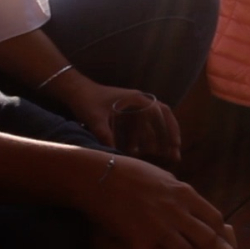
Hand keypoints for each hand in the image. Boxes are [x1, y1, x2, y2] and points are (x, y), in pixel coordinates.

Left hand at [55, 79, 181, 163]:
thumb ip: (105, 135)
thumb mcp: (95, 119)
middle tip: (175, 155)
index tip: (175, 145)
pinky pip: (138, 128)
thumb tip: (114, 154)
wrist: (75, 91)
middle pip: (161, 120)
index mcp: (137, 99)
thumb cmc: (87, 100)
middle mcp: (139, 102)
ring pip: (150, 125)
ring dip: (155, 140)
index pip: (162, 112)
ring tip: (160, 157)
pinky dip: (139, 139)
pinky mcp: (125, 114)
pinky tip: (135, 152)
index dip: (171, 128)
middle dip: (168, 137)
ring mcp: (132, 108)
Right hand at [77, 155, 233, 248]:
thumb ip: (179, 193)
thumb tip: (190, 200)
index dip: (219, 236)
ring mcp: (158, 226)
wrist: (101, 175)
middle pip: (207, 239)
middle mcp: (177, 211)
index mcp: (185, 194)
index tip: (214, 246)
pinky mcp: (136, 238)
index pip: (215, 219)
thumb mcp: (164, 178)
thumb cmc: (130, 172)